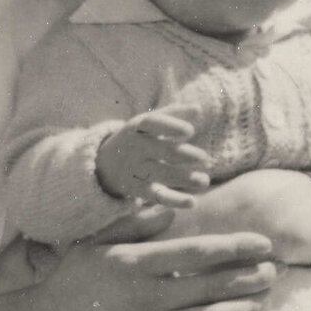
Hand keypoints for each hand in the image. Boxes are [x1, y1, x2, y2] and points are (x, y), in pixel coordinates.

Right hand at [18, 231, 276, 310]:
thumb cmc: (73, 279)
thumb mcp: (98, 242)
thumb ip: (136, 223)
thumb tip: (171, 211)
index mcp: (138, 263)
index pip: (199, 253)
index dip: (236, 247)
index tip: (262, 244)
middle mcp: (147, 297)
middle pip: (213, 286)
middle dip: (249, 278)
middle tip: (272, 272)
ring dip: (242, 309)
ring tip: (261, 299)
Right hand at [95, 111, 211, 207]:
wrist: (104, 164)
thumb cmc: (137, 138)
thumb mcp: (147, 123)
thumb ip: (172, 113)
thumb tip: (198, 108)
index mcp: (137, 127)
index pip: (152, 123)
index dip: (171, 126)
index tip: (190, 131)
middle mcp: (135, 148)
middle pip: (160, 151)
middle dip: (184, 155)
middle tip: (206, 159)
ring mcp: (135, 169)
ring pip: (161, 174)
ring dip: (184, 178)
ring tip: (205, 181)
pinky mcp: (136, 190)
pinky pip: (157, 196)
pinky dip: (174, 200)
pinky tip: (192, 202)